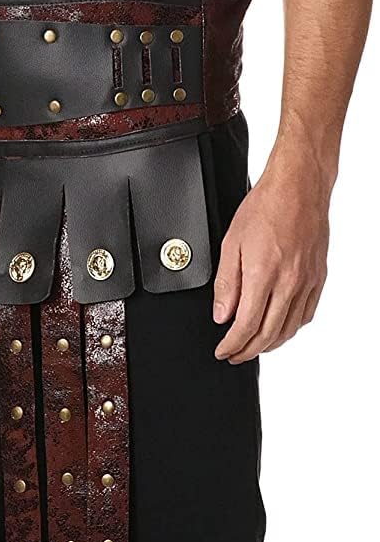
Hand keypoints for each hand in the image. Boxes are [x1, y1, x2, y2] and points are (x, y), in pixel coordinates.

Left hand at [213, 154, 329, 364]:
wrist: (299, 186)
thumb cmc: (265, 207)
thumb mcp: (231, 243)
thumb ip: (227, 284)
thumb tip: (222, 315)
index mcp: (263, 274)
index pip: (246, 326)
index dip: (232, 345)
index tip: (222, 351)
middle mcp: (288, 282)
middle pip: (267, 334)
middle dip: (247, 351)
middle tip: (234, 355)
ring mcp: (306, 281)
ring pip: (289, 329)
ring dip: (269, 344)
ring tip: (253, 346)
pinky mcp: (318, 278)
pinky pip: (305, 315)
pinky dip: (290, 329)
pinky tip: (279, 328)